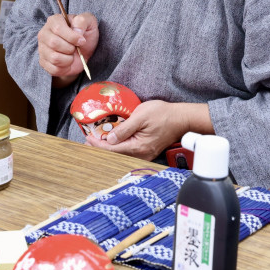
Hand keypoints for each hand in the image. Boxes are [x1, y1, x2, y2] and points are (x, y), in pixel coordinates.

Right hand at [36, 12, 98, 85]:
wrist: (84, 52)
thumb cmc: (85, 35)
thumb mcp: (89, 22)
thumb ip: (83, 21)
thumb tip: (76, 30)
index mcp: (54, 21)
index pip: (58, 28)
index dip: (72, 37)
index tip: (82, 40)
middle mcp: (44, 33)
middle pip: (54, 43)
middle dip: (70, 48)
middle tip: (75, 47)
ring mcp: (42, 49)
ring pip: (54, 57)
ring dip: (68, 59)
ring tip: (71, 54)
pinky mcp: (43, 62)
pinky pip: (54, 69)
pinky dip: (65, 68)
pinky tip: (67, 61)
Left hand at [85, 100, 210, 160]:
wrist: (182, 119)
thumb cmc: (163, 114)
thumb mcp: (141, 116)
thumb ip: (124, 129)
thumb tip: (110, 139)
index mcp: (139, 147)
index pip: (112, 149)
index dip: (98, 145)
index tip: (88, 138)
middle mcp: (141, 155)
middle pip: (115, 155)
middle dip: (100, 149)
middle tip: (87, 143)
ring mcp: (145, 155)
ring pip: (121, 155)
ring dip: (108, 149)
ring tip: (96, 142)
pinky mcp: (147, 151)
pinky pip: (128, 152)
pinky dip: (117, 148)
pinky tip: (111, 142)